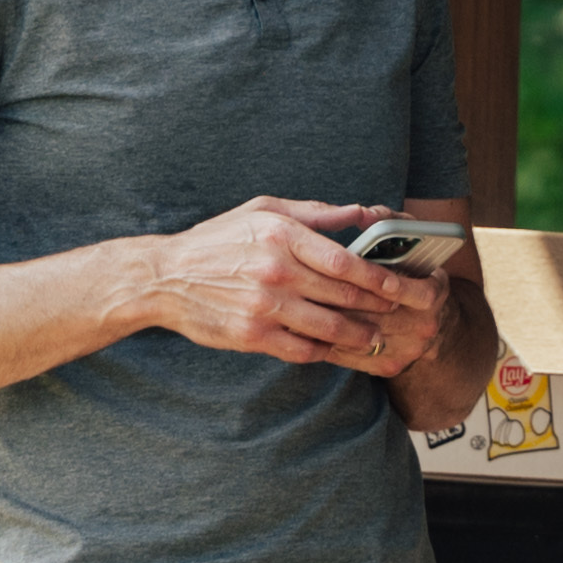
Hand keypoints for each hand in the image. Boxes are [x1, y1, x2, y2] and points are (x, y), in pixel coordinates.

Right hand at [144, 201, 428, 373]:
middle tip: (396, 312)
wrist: (165, 278)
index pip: (345, 261)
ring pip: (329, 328)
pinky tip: (335, 348)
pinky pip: (302, 349)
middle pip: (344, 295)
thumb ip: (314, 212)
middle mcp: (276, 271)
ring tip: (375, 337)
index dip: (378, 277)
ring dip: (359, 336)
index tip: (397, 285)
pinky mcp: (253, 336)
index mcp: (282, 235)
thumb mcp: (262, 210)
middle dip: (377, 306)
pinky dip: (324, 351)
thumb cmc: (218, 240)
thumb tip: (361, 211)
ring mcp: (264, 307)